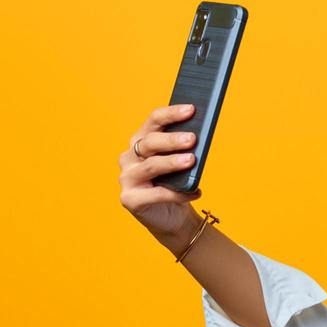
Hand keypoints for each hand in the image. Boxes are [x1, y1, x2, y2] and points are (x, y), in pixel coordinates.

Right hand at [117, 102, 203, 239]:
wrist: (173, 217)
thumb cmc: (176, 185)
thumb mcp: (181, 164)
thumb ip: (185, 150)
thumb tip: (200, 136)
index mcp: (140, 141)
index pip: (153, 121)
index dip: (171, 114)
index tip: (191, 109)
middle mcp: (129, 157)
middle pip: (149, 142)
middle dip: (171, 139)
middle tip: (192, 139)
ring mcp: (126, 178)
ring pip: (151, 166)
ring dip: (171, 162)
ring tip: (191, 160)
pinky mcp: (129, 199)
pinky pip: (156, 194)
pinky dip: (178, 193)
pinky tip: (195, 192)